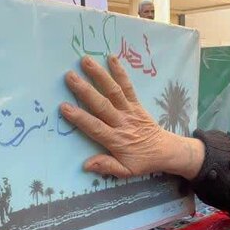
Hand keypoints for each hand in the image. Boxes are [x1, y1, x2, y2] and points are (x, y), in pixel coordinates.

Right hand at [61, 56, 204, 179]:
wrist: (165, 150)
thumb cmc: (141, 160)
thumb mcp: (126, 171)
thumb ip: (106, 166)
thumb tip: (86, 165)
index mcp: (116, 140)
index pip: (95, 127)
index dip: (80, 117)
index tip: (64, 106)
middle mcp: (122, 122)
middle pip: (101, 105)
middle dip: (85, 90)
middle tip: (69, 76)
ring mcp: (130, 110)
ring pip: (113, 91)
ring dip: (99, 75)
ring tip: (86, 60)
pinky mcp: (136, 103)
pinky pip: (128, 87)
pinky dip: (120, 72)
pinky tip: (111, 58)